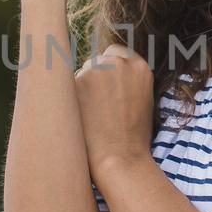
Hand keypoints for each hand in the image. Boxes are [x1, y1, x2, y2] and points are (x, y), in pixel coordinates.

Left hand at [74, 44, 154, 180]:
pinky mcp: (77, 81)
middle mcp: (119, 62)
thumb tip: (110, 70)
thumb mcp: (142, 99)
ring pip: (82, 73)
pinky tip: (82, 117)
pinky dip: (72, 99)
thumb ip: (129, 80)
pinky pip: (68, 85)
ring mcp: (97, 69)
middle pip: (97, 61)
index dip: (109, 70)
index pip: (116, 53)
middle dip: (95, 78)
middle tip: (98, 105)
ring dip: (83, 88)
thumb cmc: (133, 136)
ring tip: (93, 116)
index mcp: (139, 66)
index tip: (106, 85)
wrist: (120, 158)